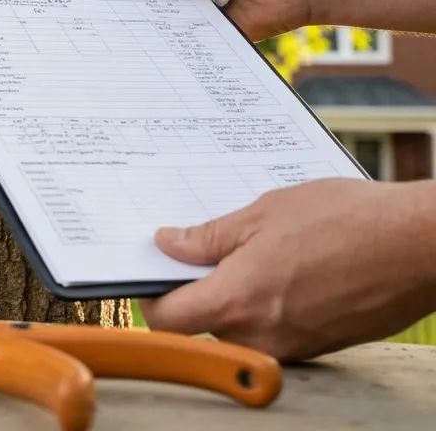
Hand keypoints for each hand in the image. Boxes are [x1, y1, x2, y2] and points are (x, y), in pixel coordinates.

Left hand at [137, 178, 435, 361]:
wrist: (424, 245)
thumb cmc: (351, 221)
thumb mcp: (267, 212)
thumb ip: (210, 236)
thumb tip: (168, 243)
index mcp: (238, 300)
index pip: (167, 318)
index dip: (150, 296)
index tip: (153, 275)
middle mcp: (262, 334)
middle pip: (201, 325)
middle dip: (199, 290)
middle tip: (210, 251)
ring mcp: (294, 345)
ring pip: (240, 328)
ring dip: (238, 297)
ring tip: (261, 253)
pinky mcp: (321, 346)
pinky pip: (276, 331)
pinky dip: (271, 305)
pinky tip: (291, 269)